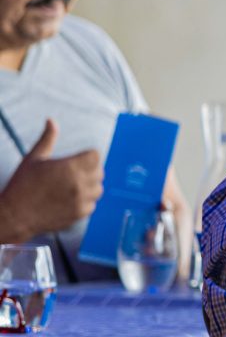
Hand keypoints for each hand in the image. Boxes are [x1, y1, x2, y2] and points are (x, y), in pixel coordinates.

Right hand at [0, 120, 103, 241]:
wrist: (14, 216)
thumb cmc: (22, 185)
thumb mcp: (33, 158)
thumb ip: (47, 138)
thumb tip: (51, 120)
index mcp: (70, 167)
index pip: (95, 155)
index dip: (86, 156)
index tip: (76, 160)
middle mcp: (79, 183)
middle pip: (99, 170)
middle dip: (88, 169)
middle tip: (71, 173)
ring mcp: (81, 200)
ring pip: (98, 188)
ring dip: (89, 185)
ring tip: (71, 186)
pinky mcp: (80, 214)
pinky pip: (92, 204)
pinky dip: (84, 201)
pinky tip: (69, 199)